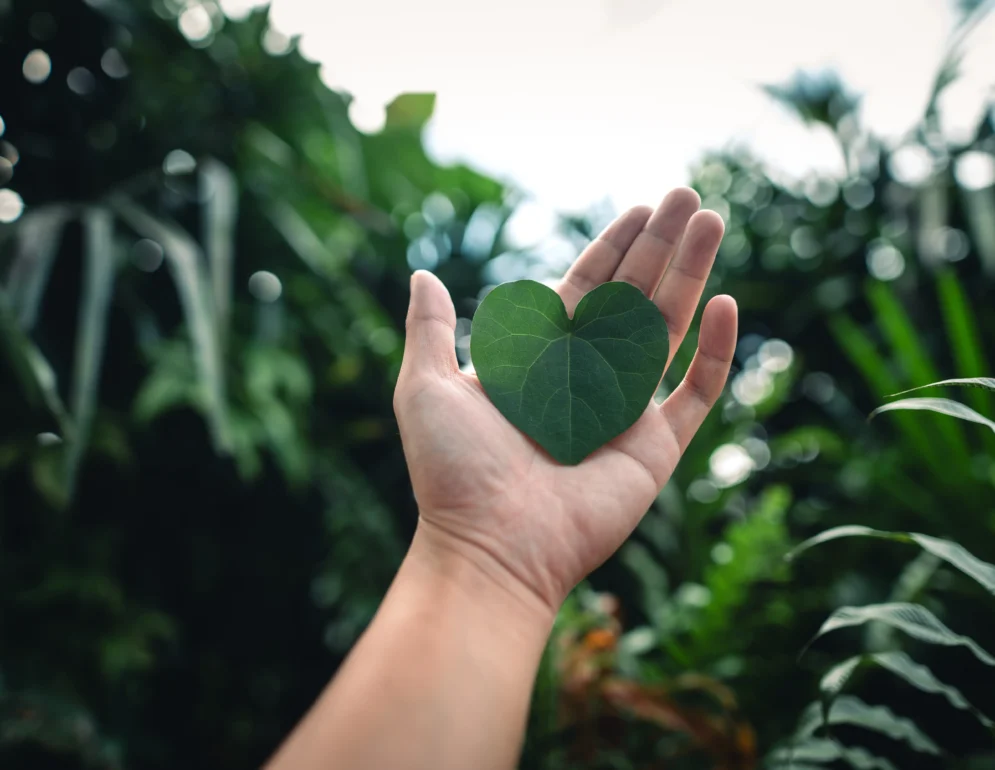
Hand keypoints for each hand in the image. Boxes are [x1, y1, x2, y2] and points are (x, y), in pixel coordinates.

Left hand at [394, 188, 736, 616]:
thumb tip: (422, 273)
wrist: (490, 546)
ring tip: (712, 222)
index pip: (585, 289)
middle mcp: (585, 379)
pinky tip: (723, 302)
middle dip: (660, 246)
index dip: (613, 248)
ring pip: (667, 329)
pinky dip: (713, 351)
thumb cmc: (453, 470)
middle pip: (633, 297)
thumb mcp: (426, 387)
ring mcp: (624, 412)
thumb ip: (429, 328)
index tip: (639, 209)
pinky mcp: (655, 448)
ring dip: (690, 274)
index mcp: (538, 359)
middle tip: (689, 197)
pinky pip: (694, 393)